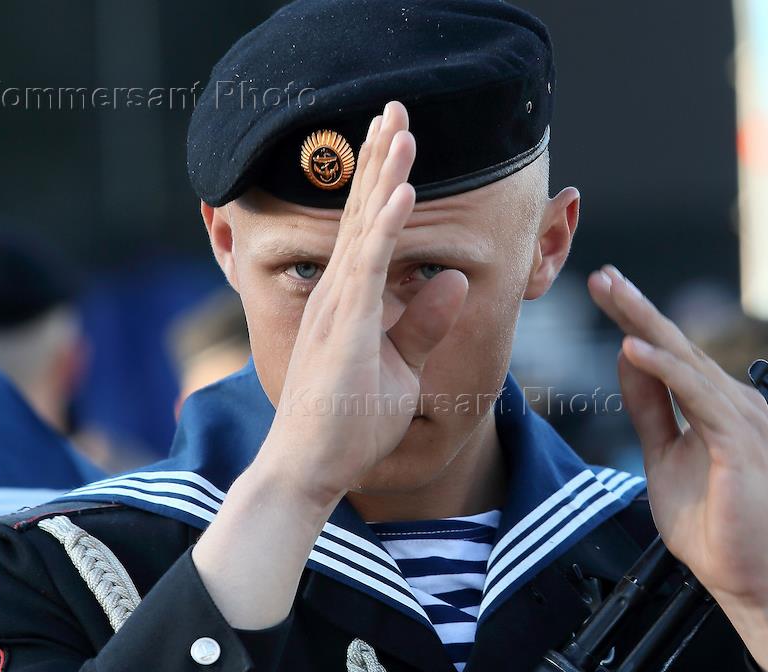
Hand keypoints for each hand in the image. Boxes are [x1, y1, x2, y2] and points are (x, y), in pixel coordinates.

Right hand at [193, 102, 467, 628]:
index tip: (399, 139)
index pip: (371, 228)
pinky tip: (401, 191)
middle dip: (380, 158)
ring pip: (363, 227)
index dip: (385, 181)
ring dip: (384, 175)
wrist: (310, 468)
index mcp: (351, 299)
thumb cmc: (349, 422)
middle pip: (362, 212)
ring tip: (400, 126)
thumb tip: (457, 278)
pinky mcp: (344, 328)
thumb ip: (425, 322)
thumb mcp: (400, 367)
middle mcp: (339, 292)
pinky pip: (368, 269)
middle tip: (395, 107)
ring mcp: (337, 307)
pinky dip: (385, 227)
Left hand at [588, 266, 767, 671]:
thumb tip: (628, 358)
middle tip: (602, 276)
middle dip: (636, 310)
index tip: (605, 289)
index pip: (671, 353)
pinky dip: (663, 370)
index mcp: (717, 405)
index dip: (636, 321)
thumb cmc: (711, 523)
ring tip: (611, 296)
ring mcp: (741, 420)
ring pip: (686, 361)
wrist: (745, 576)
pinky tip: (632, 350)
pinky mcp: (738, 443)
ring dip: (645, 326)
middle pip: (677, 346)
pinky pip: (695, 396)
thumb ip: (650, 408)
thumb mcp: (663, 455)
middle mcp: (734, 404)